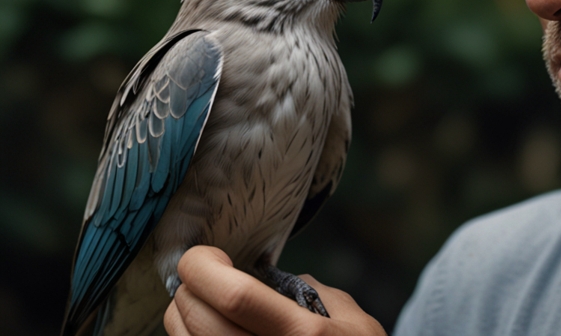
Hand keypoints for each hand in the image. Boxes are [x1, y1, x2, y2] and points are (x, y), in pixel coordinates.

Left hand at [165, 245, 386, 335]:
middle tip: (196, 278)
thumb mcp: (354, 321)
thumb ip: (311, 294)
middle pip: (200, 321)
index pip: (234, 297)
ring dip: (181, 319)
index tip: (202, 257)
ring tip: (197, 305)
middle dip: (187, 290)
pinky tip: (206, 331)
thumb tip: (266, 281)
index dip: (203, 269)